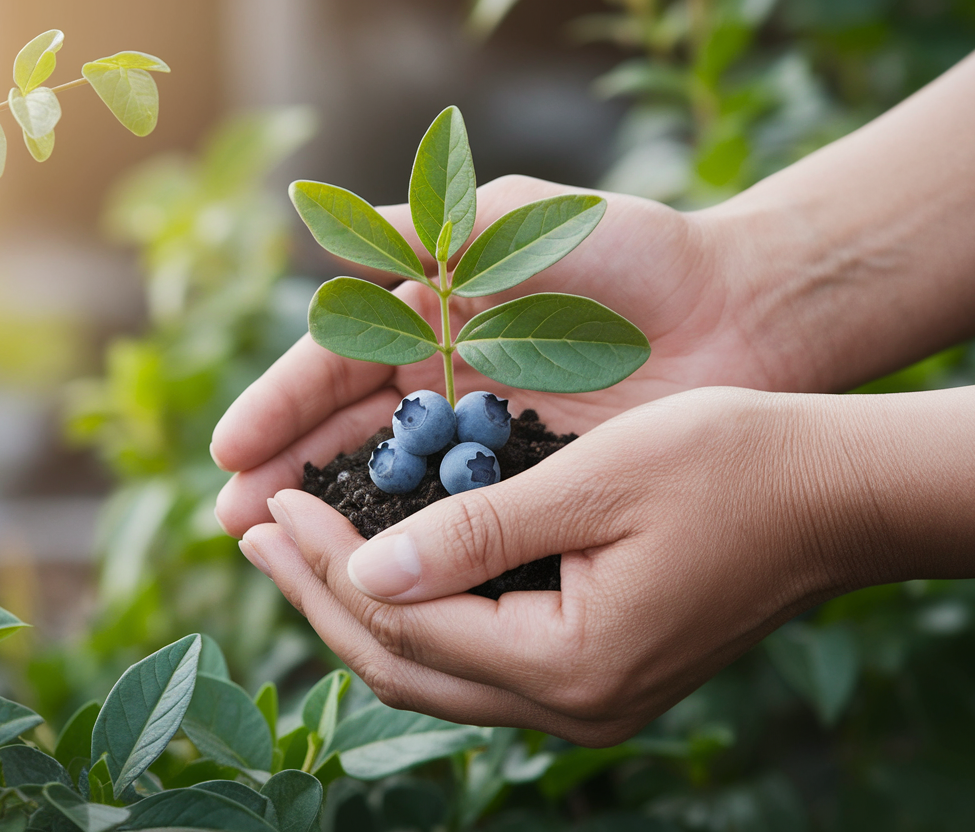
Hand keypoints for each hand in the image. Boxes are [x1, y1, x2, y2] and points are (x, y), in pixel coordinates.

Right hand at [213, 175, 776, 536]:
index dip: (281, 407)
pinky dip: (416, 548)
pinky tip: (375, 576)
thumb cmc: (635, 253)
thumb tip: (333, 225)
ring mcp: (488, 444)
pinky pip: (463, 524)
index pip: (336, 366)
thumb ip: (438, 226)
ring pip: (395, 489)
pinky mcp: (536, 489)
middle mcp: (446, 387)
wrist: (742, 311)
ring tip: (278, 557)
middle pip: (348, 436)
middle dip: (288, 476)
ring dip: (335, 521)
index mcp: (431, 319)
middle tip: (234, 522)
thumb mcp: (527, 221)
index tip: (232, 451)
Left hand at [238, 387, 876, 744]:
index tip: (270, 500)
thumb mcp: (596, 480)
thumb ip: (479, 531)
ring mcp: (589, 699)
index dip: (327, 561)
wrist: (836, 495)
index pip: (406, 618)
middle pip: (406, 665)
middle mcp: (575, 704)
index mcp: (571, 662)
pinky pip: (477, 657)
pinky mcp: (599, 672)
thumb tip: (370, 567)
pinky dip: (417, 611)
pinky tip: (384, 567)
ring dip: (357, 607)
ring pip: (435, 670)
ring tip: (292, 551)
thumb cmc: (731, 464)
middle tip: (252, 530)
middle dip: (318, 595)